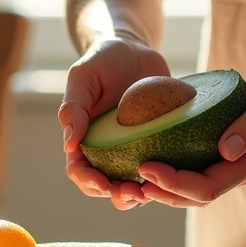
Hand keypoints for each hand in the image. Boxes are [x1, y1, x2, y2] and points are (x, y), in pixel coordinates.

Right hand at [58, 34, 169, 204]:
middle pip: (107, 187)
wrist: (134, 50)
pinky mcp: (158, 145)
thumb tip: (69, 144)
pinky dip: (167, 177)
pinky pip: (162, 168)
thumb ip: (74, 107)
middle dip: (118, 196)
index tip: (103, 183)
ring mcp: (133, 151)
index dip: (89, 182)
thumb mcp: (83, 77)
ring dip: (142, 195)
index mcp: (84, 140)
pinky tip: (177, 175)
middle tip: (134, 193)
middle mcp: (107, 151)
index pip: (80, 171)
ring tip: (152, 192)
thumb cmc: (103, 60)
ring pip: (135, 185)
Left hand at [134, 44, 245, 207]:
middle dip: (166, 191)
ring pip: (199, 186)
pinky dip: (177, 168)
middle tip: (130, 179)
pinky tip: (152, 158)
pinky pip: (202, 167)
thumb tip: (226, 152)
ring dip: (168, 186)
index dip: (177, 183)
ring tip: (134, 177)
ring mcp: (244, 162)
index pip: (212, 186)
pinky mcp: (235, 152)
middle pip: (201, 194)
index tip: (146, 168)